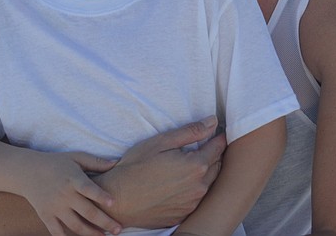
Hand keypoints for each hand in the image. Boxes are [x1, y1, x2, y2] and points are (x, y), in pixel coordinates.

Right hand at [22, 151, 120, 235]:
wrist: (28, 172)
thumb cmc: (57, 163)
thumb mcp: (76, 157)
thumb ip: (95, 162)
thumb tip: (116, 163)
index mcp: (74, 179)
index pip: (89, 189)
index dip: (101, 196)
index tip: (114, 203)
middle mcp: (65, 195)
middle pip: (87, 211)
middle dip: (104, 222)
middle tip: (118, 229)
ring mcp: (55, 207)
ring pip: (75, 225)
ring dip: (90, 233)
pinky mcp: (46, 216)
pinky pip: (56, 231)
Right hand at [93, 117, 225, 228]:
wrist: (117, 201)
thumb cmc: (136, 168)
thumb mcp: (161, 142)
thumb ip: (191, 132)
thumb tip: (213, 121)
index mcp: (196, 166)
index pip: (218, 148)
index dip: (218, 138)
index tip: (217, 133)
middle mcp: (199, 187)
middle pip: (217, 165)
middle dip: (214, 154)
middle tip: (204, 146)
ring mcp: (192, 203)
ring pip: (208, 183)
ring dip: (205, 172)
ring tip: (191, 164)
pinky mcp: (183, 214)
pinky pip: (197, 198)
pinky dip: (194, 188)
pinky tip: (180, 183)